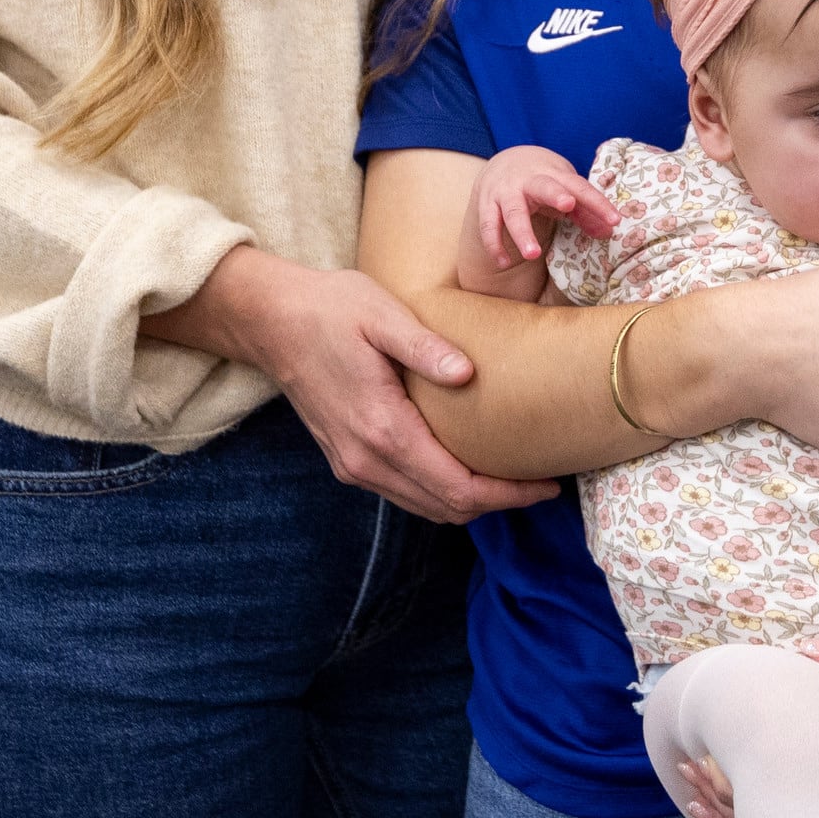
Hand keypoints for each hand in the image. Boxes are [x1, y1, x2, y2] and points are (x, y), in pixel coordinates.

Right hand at [154, 246, 558, 523]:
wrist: (270, 321)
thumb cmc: (330, 309)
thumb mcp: (381, 315)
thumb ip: (425, 347)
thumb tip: (468, 373)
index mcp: (382, 429)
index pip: (458, 487)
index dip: (508, 495)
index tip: (548, 486)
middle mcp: (366, 460)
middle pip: (446, 508)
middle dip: (499, 503)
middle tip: (543, 484)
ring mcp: (353, 465)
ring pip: (425, 507)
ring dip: (471, 502)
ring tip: (514, 479)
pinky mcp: (347, 459)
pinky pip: (405, 492)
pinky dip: (442, 491)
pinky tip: (468, 467)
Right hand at [466, 145, 617, 267]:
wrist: (506, 160)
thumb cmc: (544, 181)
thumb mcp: (565, 190)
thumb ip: (585, 212)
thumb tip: (610, 231)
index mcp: (554, 174)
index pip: (579, 187)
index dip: (597, 203)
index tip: (614, 220)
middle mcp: (529, 180)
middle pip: (543, 186)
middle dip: (555, 194)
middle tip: (567, 205)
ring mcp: (505, 192)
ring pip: (512, 211)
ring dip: (522, 232)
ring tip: (532, 254)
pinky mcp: (487, 204)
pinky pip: (488, 226)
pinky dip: (494, 244)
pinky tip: (504, 262)